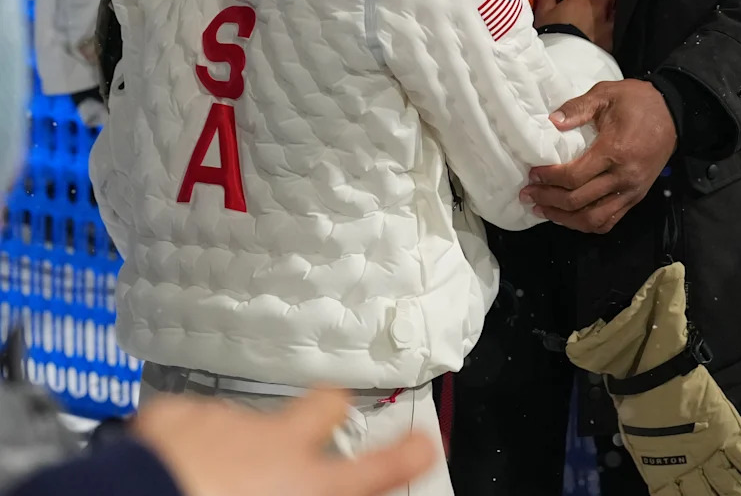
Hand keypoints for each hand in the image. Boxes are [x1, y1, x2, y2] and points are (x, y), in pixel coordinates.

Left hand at [135, 386, 434, 495]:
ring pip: (248, 419)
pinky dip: (184, 437)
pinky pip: (190, 419)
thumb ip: (308, 490)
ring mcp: (228, 423)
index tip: (422, 442)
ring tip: (208, 474)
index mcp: (308, 487)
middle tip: (328, 414)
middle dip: (330, 405)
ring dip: (238, 440)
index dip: (403, 456)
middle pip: (324, 406)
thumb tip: (321, 481)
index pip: (375, 471)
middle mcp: (278, 446)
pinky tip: (165, 462)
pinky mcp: (179, 414)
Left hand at [521, 79, 677, 233]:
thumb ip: (578, 107)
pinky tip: (569, 217)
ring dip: (565, 219)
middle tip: (528, 194)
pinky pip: (609, 221)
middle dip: (549, 200)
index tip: (532, 174)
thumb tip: (552, 122)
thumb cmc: (638, 101)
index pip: (575, 176)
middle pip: (579, 201)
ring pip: (593, 219)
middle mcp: (623, 178)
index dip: (549, 178)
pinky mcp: (636, 198)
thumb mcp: (606, 93)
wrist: (674, 114)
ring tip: (543, 210)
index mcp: (614, 151)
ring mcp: (632, 192)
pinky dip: (586, 224)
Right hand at [535, 0, 613, 52]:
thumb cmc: (552, 33)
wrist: (565, 63)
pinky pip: (615, 25)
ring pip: (616, 5)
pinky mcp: (611, 39)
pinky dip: (610, 23)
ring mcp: (608, 23)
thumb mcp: (544, 12)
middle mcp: (600, 6)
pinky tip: (603, 27)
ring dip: (610, 3)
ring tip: (601, 7)